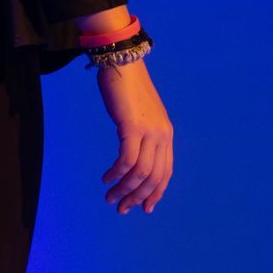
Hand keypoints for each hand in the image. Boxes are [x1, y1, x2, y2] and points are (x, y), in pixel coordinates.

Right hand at [96, 58, 173, 213]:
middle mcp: (162, 135)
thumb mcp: (142, 116)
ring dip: (124, 190)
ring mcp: (149, 131)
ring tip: (109, 198)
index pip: (166, 172)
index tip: (145, 209)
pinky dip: (116, 173)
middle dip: (137, 198)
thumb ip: (142, 136)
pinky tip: (106, 179)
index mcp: (166, 134)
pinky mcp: (132, 126)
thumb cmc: (128, 89)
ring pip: (140, 172)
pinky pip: (126, 160)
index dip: (156, 193)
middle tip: (121, 209)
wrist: (124, 63)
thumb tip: (133, 158)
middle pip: (154, 177)